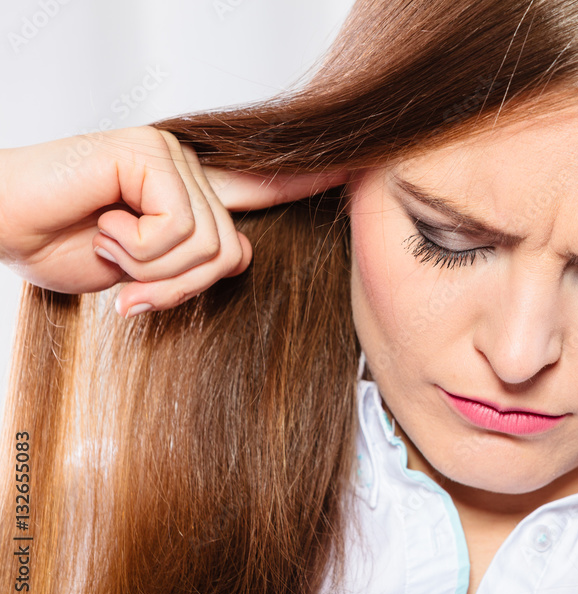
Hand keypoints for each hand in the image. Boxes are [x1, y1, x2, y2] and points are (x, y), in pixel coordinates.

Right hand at [0, 126, 344, 316]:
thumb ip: (193, 262)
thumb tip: (241, 254)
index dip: (301, 182)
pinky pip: (177, 229)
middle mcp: (188, 168)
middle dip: (176, 286)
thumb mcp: (142, 271)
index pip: (258, 187)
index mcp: (189, 193)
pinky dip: (134, 248)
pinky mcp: (150, 152)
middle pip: (230, 253)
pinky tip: (100, 225)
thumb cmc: (57, 244)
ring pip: (207, 246)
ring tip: (106, 246)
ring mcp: (171, 155)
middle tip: (128, 283)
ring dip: (150, 270)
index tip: (347, 169)